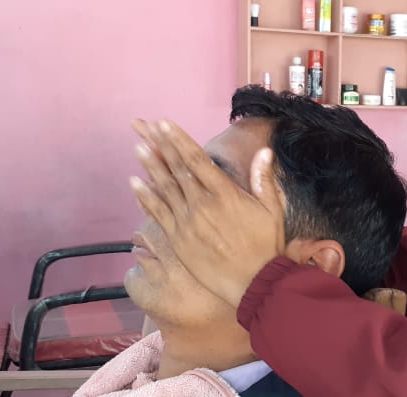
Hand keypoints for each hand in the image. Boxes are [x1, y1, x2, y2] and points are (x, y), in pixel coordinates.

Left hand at [129, 119, 285, 306]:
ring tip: (137, 148)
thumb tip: (264, 151)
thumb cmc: (266, 245)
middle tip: (145, 128)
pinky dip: (146, 197)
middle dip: (161, 146)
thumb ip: (264, 180)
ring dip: (150, 167)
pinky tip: (135, 183)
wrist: (254, 282)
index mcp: (225, 194)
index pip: (197, 160)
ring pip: (164, 189)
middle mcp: (203, 205)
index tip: (165, 124)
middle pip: (177, 170)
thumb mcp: (272, 210)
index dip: (179, 141)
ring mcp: (188, 223)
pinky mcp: (179, 240)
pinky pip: (158, 214)